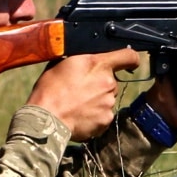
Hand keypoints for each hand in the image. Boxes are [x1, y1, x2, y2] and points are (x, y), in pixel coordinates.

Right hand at [26, 49, 141, 140]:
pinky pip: (104, 115)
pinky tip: (79, 115)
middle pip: (112, 81)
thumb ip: (82, 59)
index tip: (128, 62)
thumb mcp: (62, 63)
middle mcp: (108, 83)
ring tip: (77, 104)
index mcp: (98, 64)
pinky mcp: (106, 120)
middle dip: (100, 84)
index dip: (130, 58)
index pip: (129, 56)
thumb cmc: (49, 90)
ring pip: (107, 99)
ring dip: (97, 100)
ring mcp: (109, 103)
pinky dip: (94, 116)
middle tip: (81, 89)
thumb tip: (87, 58)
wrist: (46, 119)